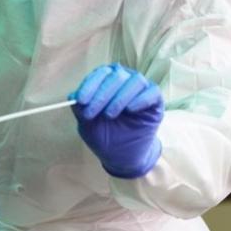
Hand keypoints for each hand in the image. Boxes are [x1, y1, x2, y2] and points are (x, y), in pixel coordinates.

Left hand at [71, 64, 163, 178]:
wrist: (123, 157)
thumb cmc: (105, 136)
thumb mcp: (88, 125)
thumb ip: (81, 109)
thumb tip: (74, 95)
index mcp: (108, 81)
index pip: (100, 74)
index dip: (90, 85)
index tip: (81, 101)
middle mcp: (126, 81)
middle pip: (117, 74)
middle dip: (102, 94)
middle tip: (93, 113)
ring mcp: (142, 90)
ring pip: (135, 80)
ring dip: (120, 97)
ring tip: (110, 115)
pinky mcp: (156, 101)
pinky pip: (152, 92)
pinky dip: (140, 99)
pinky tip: (130, 110)